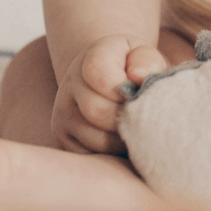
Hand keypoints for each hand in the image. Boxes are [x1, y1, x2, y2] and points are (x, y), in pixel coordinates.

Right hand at [51, 35, 168, 154]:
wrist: (110, 76)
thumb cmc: (134, 67)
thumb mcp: (144, 55)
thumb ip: (147, 61)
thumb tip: (138, 78)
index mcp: (91, 58)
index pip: (102, 77)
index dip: (126, 90)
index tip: (139, 92)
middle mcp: (70, 83)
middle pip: (99, 112)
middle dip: (127, 118)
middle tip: (144, 117)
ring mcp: (63, 113)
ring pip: (96, 140)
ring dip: (122, 140)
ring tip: (135, 128)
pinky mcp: (63, 138)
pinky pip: (91, 156)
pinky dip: (111, 154)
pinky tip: (122, 139)